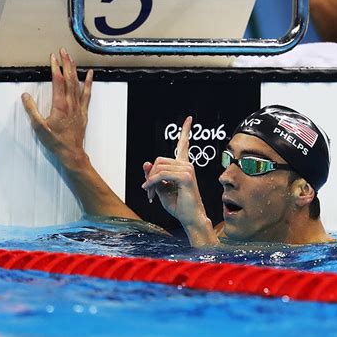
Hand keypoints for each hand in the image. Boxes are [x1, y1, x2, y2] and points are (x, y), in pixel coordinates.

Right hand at [21, 48, 92, 167]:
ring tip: (72, 58)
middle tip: (63, 51)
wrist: (71, 152)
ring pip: (78, 84)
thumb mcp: (39, 127)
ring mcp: (78, 107)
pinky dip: (89, 83)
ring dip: (75, 70)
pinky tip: (90, 74)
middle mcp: (71, 104)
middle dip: (66, 63)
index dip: (55, 68)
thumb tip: (25, 96)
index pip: (58, 82)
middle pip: (69, 79)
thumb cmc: (56, 141)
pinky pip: (87, 94)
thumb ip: (32, 110)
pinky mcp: (83, 111)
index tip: (52, 57)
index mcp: (60, 106)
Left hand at [142, 117, 218, 245]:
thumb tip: (146, 162)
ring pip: (158, 168)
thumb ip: (153, 175)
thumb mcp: (160, 188)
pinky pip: (162, 175)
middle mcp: (187, 165)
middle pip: (159, 160)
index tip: (189, 118)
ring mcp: (188, 170)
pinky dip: (152, 182)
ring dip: (150, 182)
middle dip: (150, 176)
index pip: (184, 145)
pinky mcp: (186, 177)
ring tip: (150, 194)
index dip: (185, 130)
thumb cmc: (178, 205)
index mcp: (183, 166)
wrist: (189, 218)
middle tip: (148, 191)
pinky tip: (149, 191)